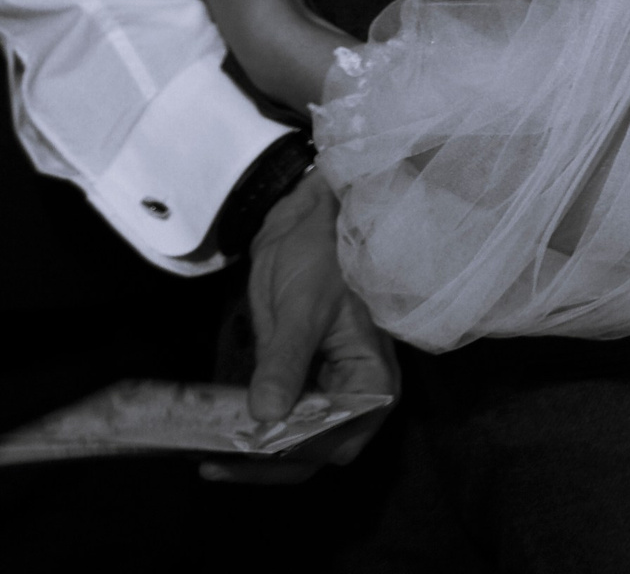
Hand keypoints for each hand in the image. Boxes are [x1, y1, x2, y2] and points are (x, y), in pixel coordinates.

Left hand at [203, 169, 395, 483]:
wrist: (309, 220)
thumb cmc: (323, 254)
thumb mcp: (304, 305)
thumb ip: (287, 360)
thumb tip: (266, 415)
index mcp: (372, 383)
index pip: (331, 440)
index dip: (287, 453)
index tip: (239, 455)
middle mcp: (355, 399)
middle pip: (310, 451)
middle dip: (263, 460)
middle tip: (212, 459)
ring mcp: (327, 393)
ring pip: (291, 442)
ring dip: (251, 451)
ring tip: (205, 451)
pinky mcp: (302, 383)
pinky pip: (279, 420)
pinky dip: (250, 430)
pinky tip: (216, 433)